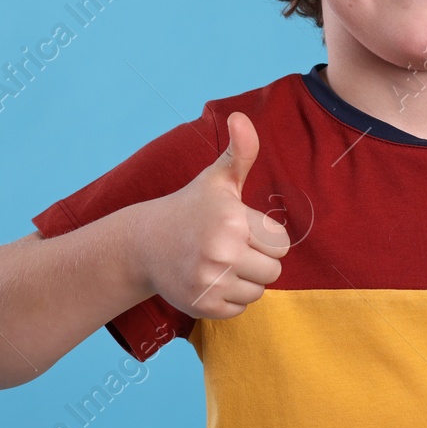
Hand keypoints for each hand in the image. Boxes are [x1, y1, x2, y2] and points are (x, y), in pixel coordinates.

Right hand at [134, 111, 290, 319]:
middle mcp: (222, 252)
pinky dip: (230, 299)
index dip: (264, 237)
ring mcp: (210, 282)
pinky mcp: (202, 306)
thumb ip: (240, 152)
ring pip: (258, 291)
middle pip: (274, 271)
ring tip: (221, 264)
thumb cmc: (191, 209)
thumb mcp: (217, 179)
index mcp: (232, 220)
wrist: (145, 244)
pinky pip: (240, 309)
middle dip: (258, 260)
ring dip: (245, 280)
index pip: (281, 244)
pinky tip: (211, 280)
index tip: (241, 229)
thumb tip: (241, 118)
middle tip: (232, 248)